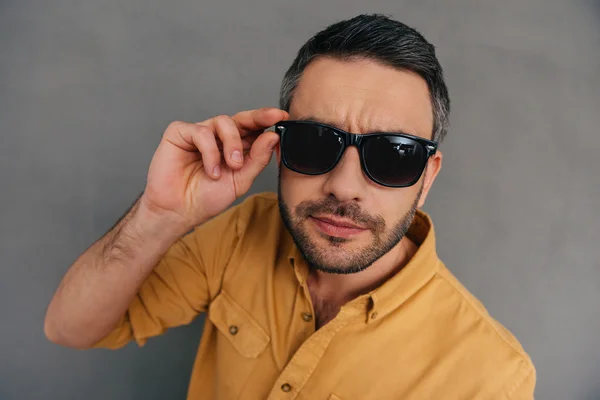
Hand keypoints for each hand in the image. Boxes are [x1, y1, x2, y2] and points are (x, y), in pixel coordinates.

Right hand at [139, 108, 288, 229]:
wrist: (179, 212)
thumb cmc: (206, 198)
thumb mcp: (240, 181)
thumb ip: (257, 159)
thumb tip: (272, 136)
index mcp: (234, 146)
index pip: (253, 128)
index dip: (267, 120)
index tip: (283, 116)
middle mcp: (217, 136)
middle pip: (241, 118)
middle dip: (258, 117)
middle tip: (272, 118)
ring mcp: (199, 133)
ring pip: (223, 122)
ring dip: (232, 144)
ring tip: (233, 166)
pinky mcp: (179, 133)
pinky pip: (201, 132)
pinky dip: (210, 151)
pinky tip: (211, 170)